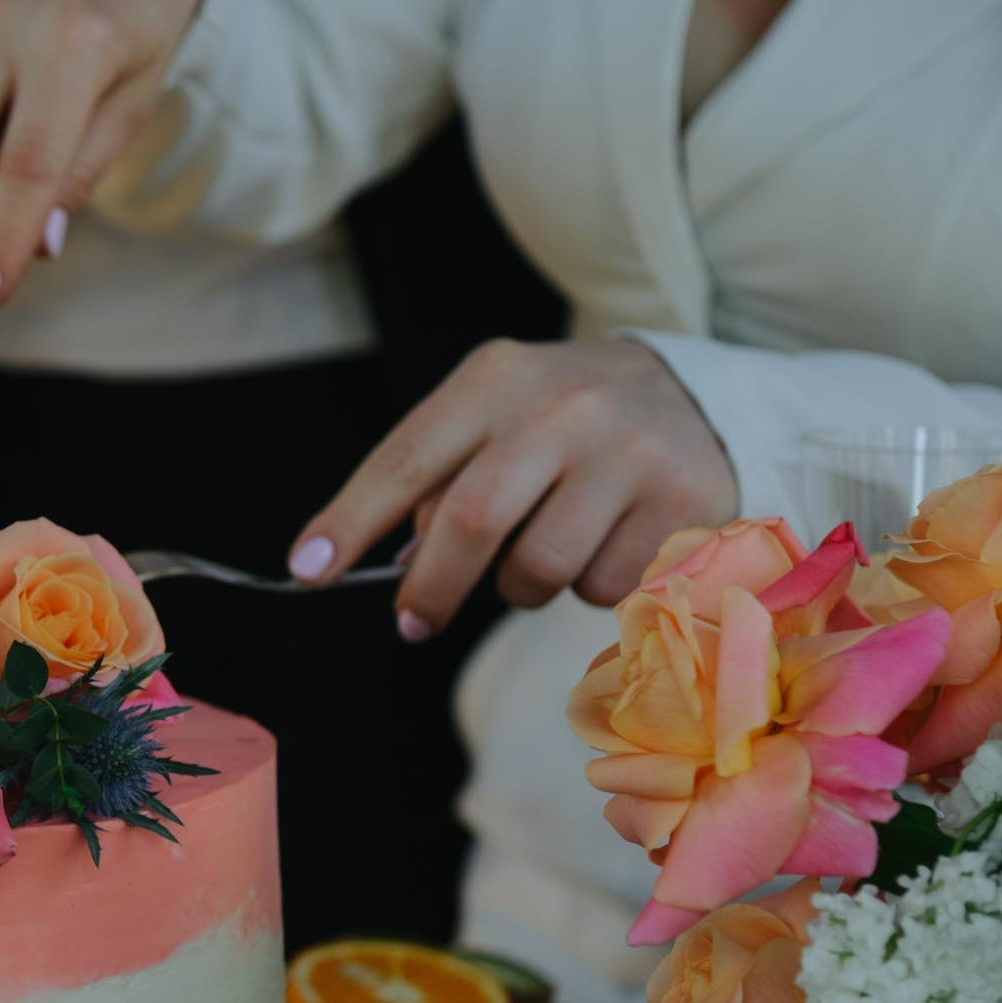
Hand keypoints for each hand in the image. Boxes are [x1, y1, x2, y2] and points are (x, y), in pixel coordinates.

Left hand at [287, 339, 738, 636]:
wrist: (693, 396)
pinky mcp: (681, 501)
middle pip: (471, 520)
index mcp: (495, 379)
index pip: (407, 457)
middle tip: (411, 622)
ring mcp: (628, 453)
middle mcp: (563, 407)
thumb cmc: (557, 423)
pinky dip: (586, 586)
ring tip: (538, 555)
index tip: (308, 568)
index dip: (351, 519)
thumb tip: (398, 565)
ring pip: (537, 567)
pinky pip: (602, 586)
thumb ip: (437, 482)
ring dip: (518, 588)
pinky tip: (605, 542)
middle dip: (430, 586)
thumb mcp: (492, 420)